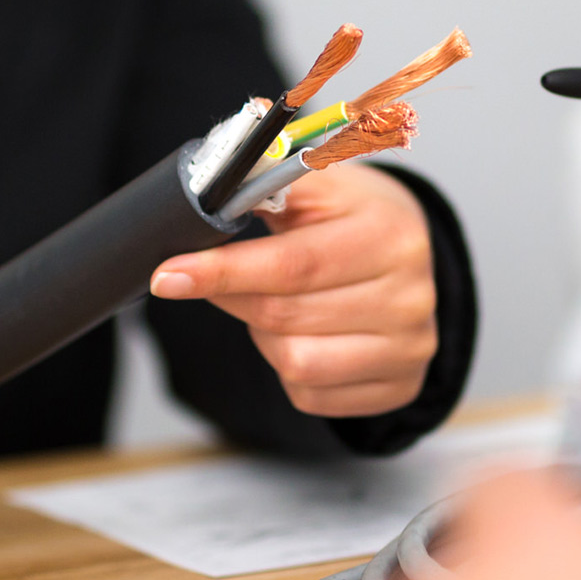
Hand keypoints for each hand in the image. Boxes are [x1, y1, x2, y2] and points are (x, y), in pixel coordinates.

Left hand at [150, 165, 436, 417]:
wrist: (407, 252)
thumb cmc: (354, 216)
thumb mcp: (319, 184)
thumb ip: (266, 184)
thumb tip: (209, 192)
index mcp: (389, 235)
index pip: (294, 265)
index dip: (224, 271)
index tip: (169, 276)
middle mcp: (411, 297)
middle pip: (285, 316)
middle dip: (233, 298)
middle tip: (214, 278)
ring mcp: (409, 347)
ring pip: (296, 363)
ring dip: (264, 336)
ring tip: (274, 304)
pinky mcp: (399, 386)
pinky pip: (312, 395)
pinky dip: (288, 368)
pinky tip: (301, 334)